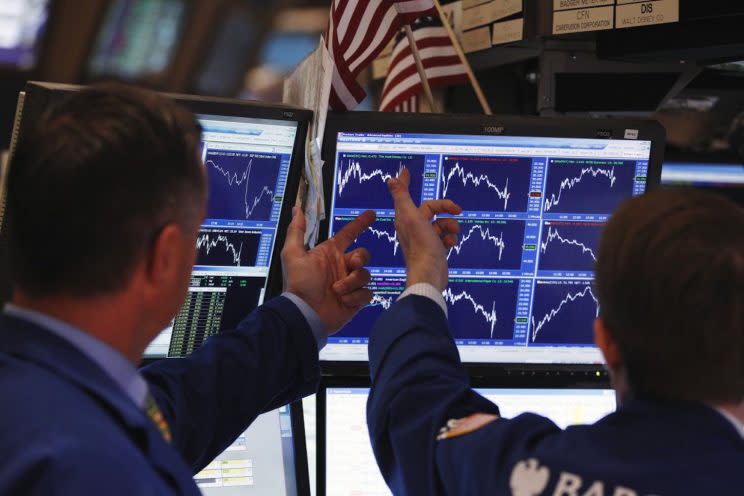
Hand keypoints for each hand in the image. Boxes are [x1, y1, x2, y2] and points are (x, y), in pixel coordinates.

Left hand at [282, 207, 375, 332]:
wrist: (305, 313)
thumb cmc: (299, 283)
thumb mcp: (293, 254)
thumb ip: (296, 231)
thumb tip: (296, 208)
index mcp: (330, 254)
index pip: (349, 234)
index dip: (359, 224)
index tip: (372, 214)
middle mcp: (342, 267)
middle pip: (363, 255)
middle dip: (360, 258)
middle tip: (352, 264)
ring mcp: (350, 284)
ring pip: (365, 275)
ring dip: (352, 282)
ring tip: (337, 290)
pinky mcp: (356, 300)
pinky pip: (367, 293)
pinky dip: (356, 296)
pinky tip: (343, 301)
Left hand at [388, 169, 461, 290]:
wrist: (430, 275)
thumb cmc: (421, 246)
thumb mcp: (412, 217)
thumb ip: (402, 197)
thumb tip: (391, 179)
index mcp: (405, 218)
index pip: (407, 195)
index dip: (406, 183)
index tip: (406, 171)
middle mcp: (413, 227)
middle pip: (432, 209)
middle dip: (446, 209)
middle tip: (458, 210)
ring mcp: (425, 239)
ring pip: (442, 224)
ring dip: (451, 226)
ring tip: (452, 234)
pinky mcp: (435, 250)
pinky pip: (446, 237)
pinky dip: (451, 239)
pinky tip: (451, 245)